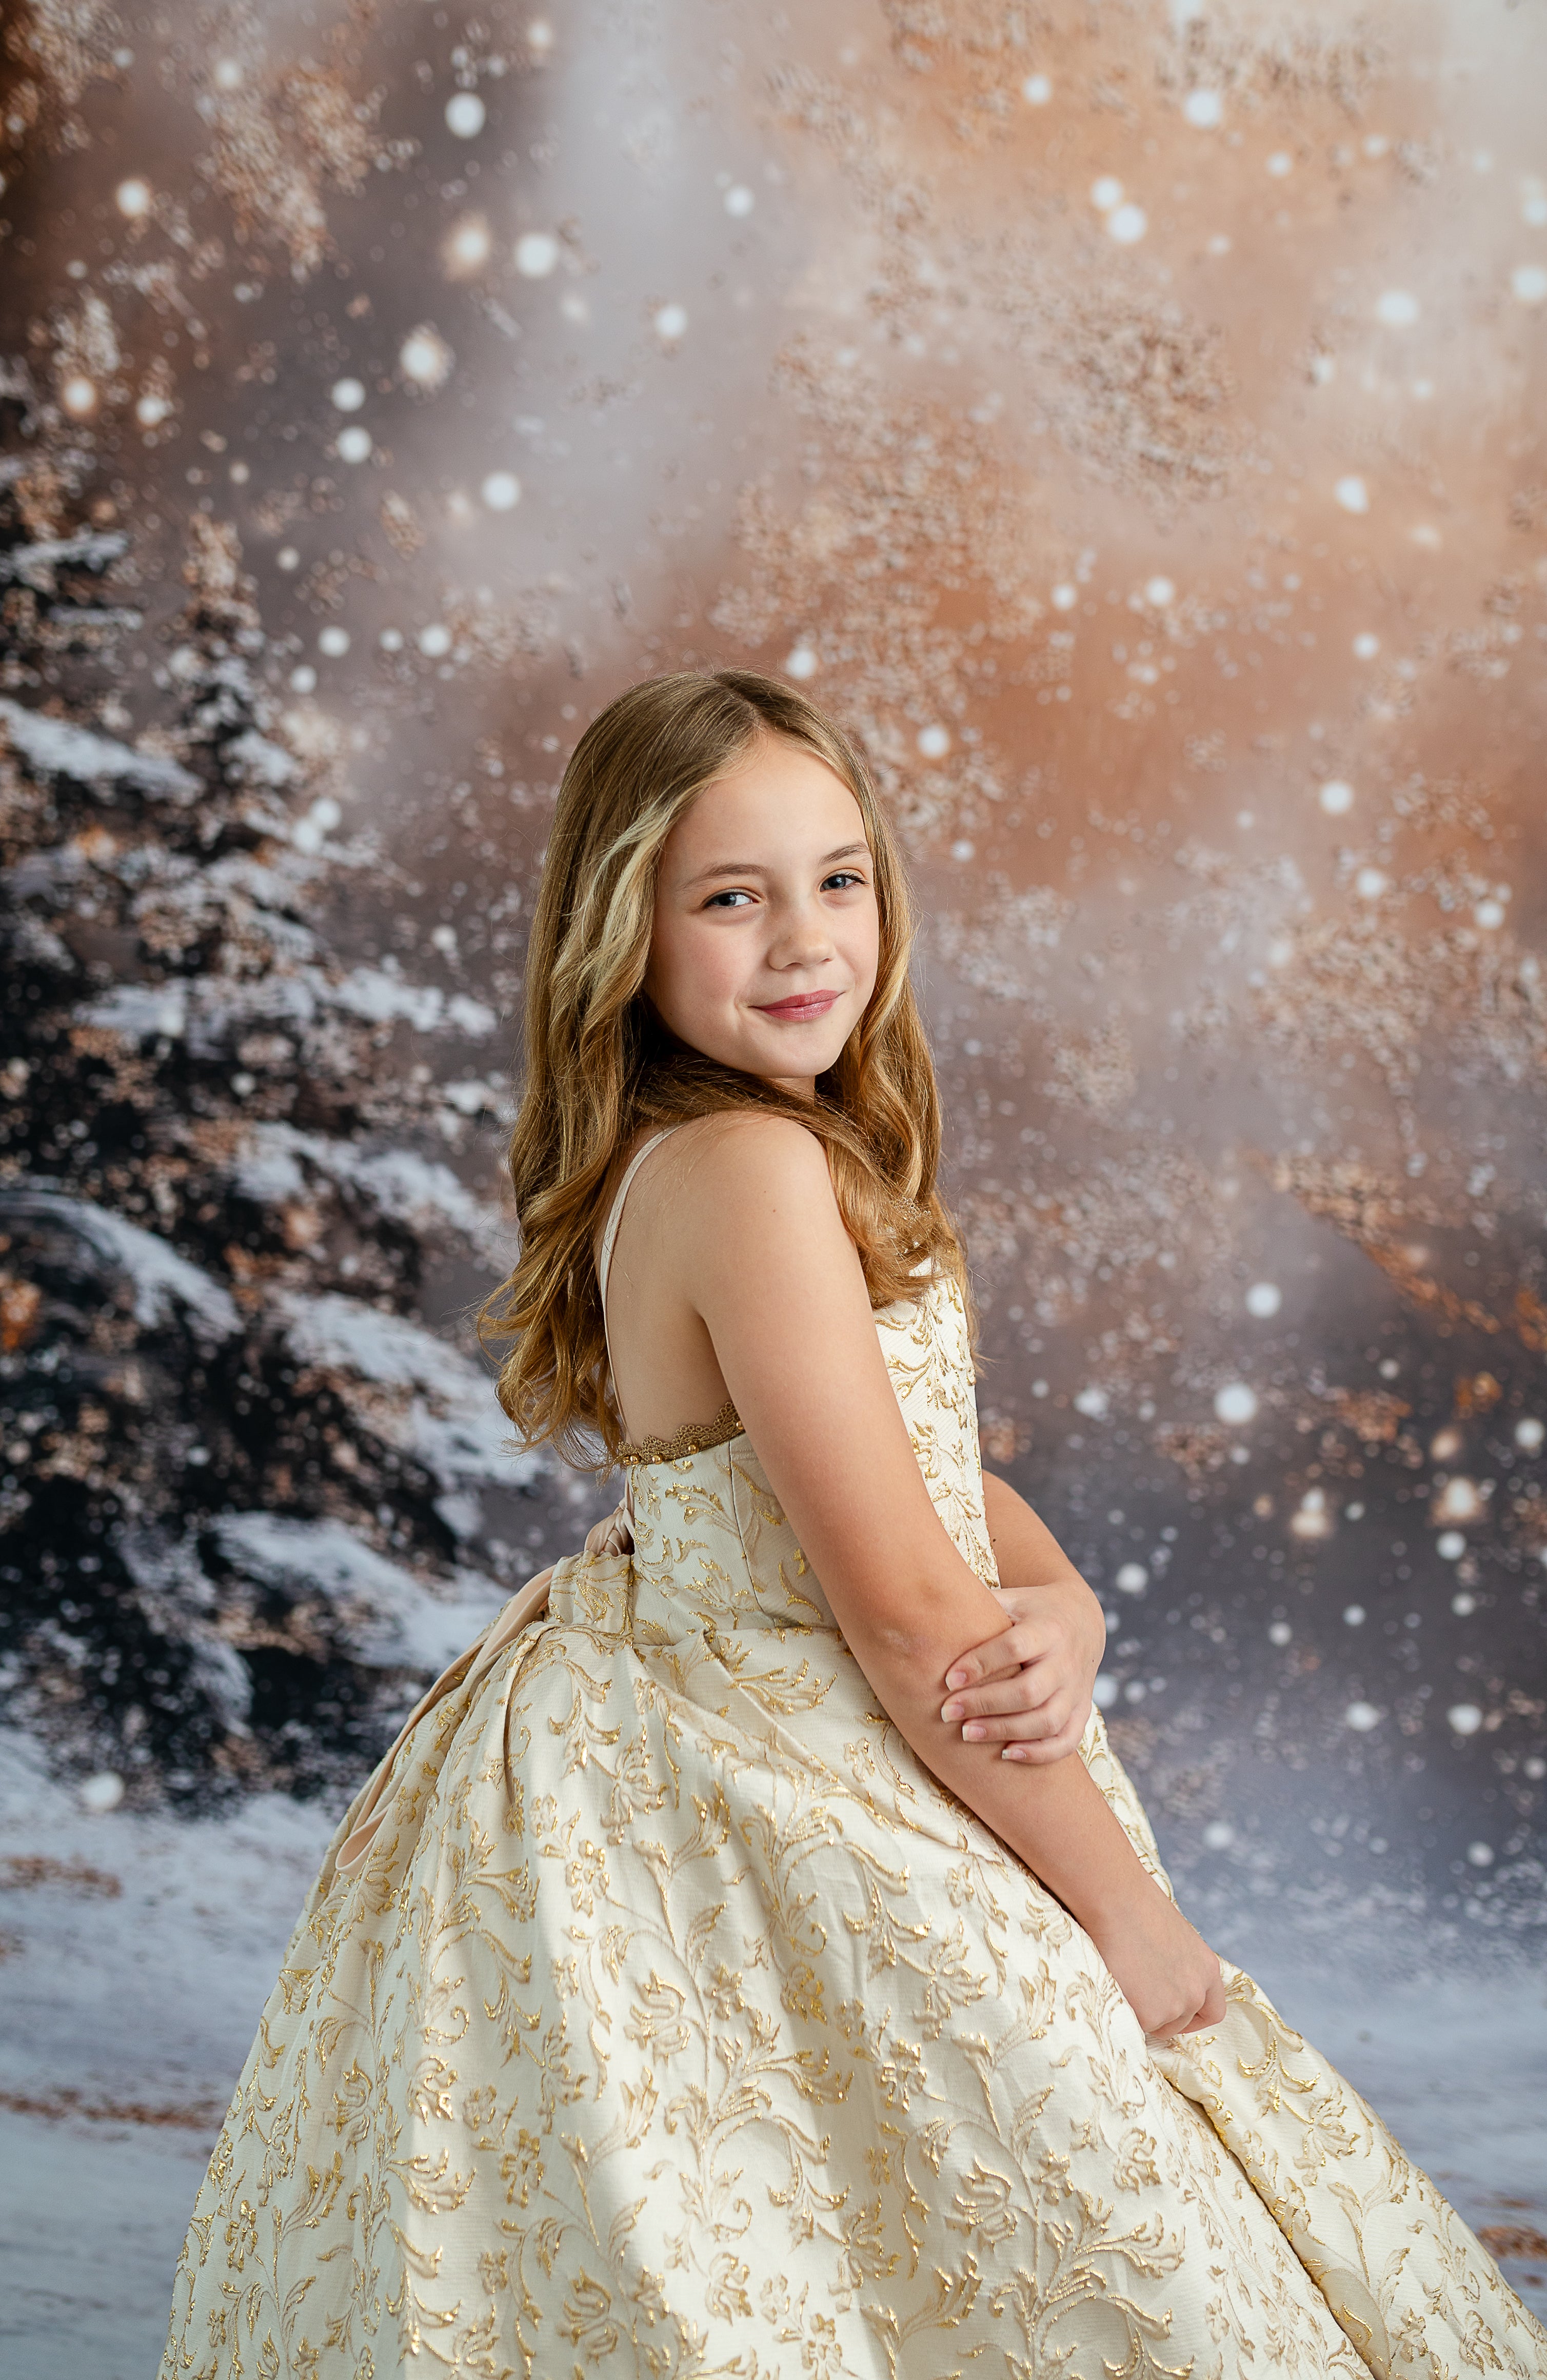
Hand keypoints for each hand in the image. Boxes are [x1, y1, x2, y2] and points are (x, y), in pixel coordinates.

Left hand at [939, 1576, 1104, 1762]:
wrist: (1082, 1620)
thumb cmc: (1030, 1610)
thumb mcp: (1010, 1598)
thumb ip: (977, 1604)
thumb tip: (924, 1599)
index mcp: (1047, 1627)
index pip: (1014, 1647)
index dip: (980, 1664)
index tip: (947, 1680)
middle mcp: (1066, 1660)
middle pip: (1029, 1691)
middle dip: (985, 1705)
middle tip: (947, 1712)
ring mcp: (1077, 1689)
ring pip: (1047, 1721)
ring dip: (1005, 1732)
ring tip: (967, 1734)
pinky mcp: (1081, 1710)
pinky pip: (1066, 1740)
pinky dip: (1039, 1753)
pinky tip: (1005, 1755)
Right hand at [1087, 1884, 1225, 2038]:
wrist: (1116, 1901)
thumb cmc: (1136, 1908)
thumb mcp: (1173, 1938)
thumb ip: (1178, 1966)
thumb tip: (1163, 1983)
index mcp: (1208, 1969)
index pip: (1213, 2011)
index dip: (1194, 2017)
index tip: (1174, 2013)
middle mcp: (1197, 1991)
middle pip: (1182, 2022)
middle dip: (1161, 2014)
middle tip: (1137, 1992)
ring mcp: (1176, 2006)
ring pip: (1158, 2026)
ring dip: (1143, 2013)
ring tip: (1125, 1980)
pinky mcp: (1151, 2015)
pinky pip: (1136, 2025)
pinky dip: (1125, 2011)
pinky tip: (1116, 1983)